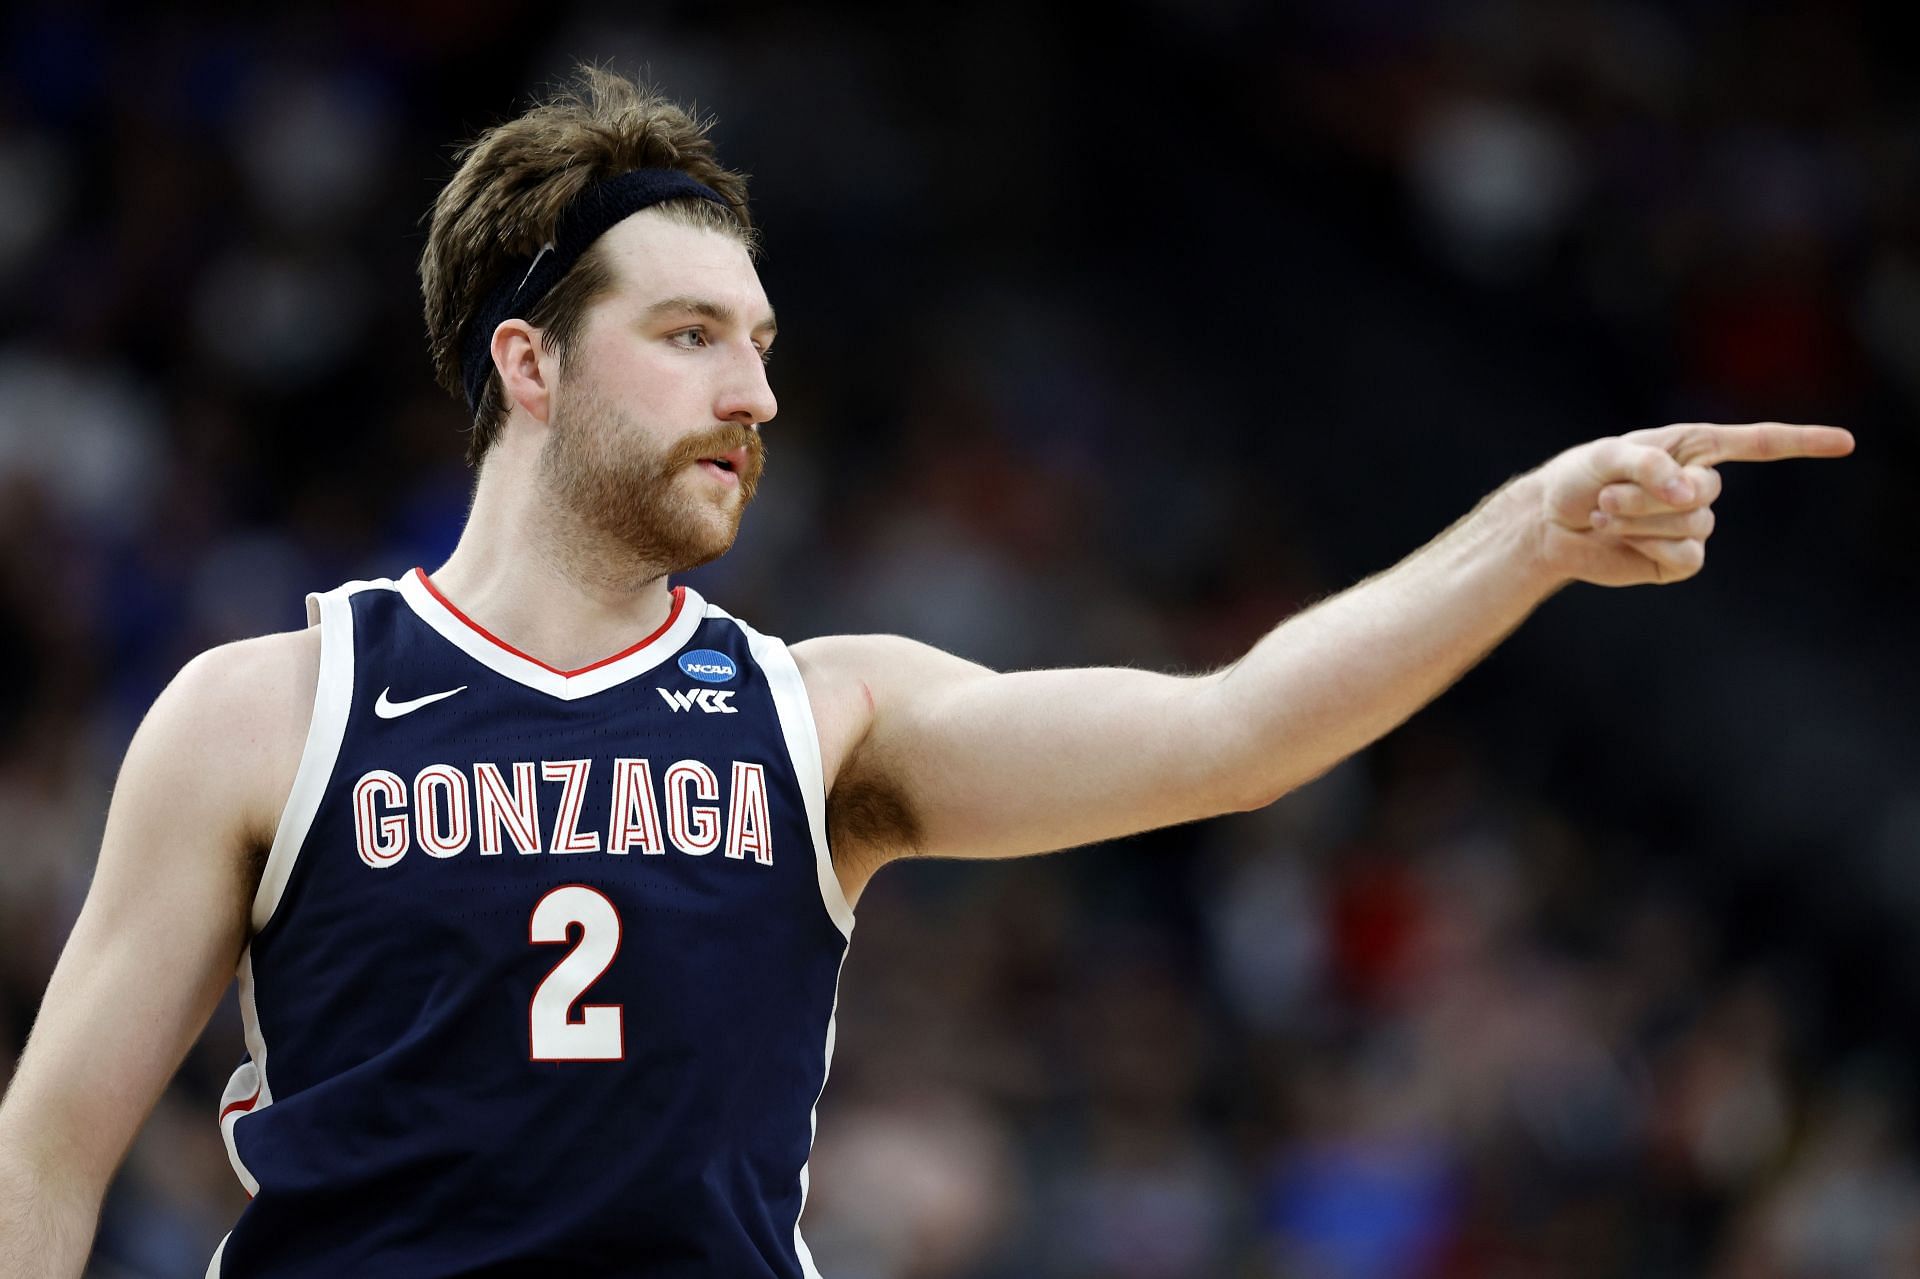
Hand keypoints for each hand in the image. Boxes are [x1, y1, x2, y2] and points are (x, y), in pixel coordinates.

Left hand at [1529, 422, 1854, 586]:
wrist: (1550, 524)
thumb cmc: (1578, 478)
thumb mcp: (1605, 458)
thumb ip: (1648, 465)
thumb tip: (1692, 494)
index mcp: (1692, 448)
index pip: (1759, 444)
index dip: (1803, 443)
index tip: (1846, 443)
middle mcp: (1699, 485)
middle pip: (1707, 493)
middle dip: (1649, 496)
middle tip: (1608, 496)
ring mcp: (1692, 525)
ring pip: (1692, 526)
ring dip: (1640, 520)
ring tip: (1606, 513)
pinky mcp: (1677, 560)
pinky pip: (1686, 557)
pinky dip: (1648, 547)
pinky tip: (1621, 540)